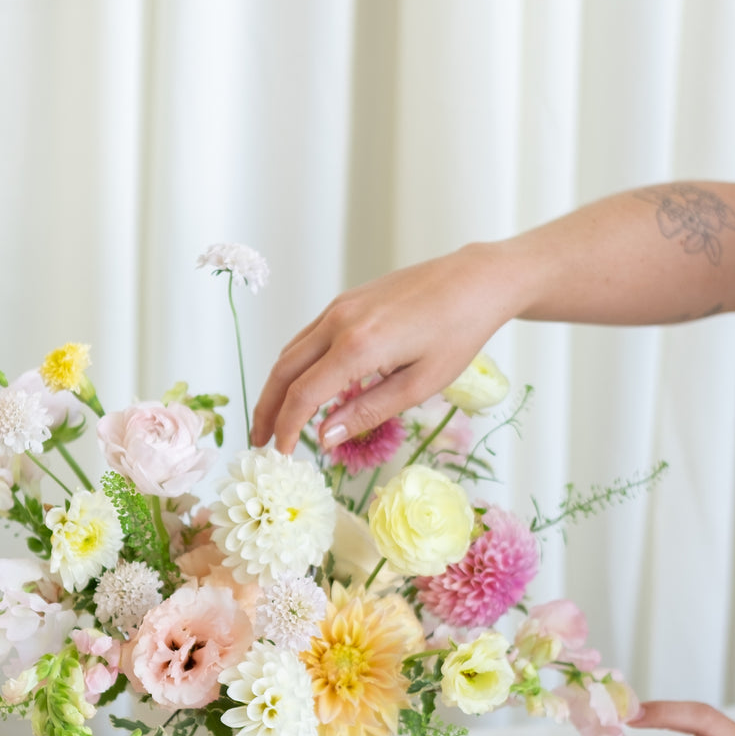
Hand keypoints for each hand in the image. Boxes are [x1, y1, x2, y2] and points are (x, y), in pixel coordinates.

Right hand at [250, 243, 522, 453]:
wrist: (474, 281)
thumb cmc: (457, 335)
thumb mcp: (418, 385)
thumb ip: (367, 412)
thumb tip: (324, 438)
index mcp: (357, 347)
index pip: (303, 396)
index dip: (287, 429)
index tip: (282, 454)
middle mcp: (338, 322)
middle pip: (283, 372)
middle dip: (266, 410)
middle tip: (260, 441)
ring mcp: (339, 308)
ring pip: (290, 352)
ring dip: (276, 388)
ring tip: (275, 419)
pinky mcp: (346, 301)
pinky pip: (307, 338)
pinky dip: (295, 367)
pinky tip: (302, 387)